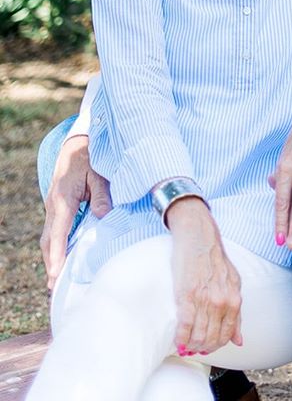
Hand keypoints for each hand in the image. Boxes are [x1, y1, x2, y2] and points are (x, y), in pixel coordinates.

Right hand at [40, 134, 111, 289]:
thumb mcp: (99, 174)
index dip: (57, 253)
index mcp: (64, 198)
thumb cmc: (91, 158)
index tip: (55, 273)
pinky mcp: (58, 206)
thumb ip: (101, 196)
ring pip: (49, 236)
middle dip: (51, 262)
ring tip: (56, 279)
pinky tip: (63, 257)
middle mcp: (54, 205)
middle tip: (54, 286)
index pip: (58, 231)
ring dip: (52, 256)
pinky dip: (57, 245)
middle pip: (49, 239)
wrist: (77, 144)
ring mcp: (53, 206)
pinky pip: (54, 230)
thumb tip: (103, 217)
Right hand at [167, 198, 242, 355]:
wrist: (199, 238)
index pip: (227, 335)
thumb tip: (239, 340)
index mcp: (234, 299)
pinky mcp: (186, 296)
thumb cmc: (215, 260)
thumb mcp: (234, 283)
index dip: (217, 345)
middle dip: (204, 347)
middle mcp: (221, 302)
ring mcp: (204, 300)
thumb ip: (236, 312)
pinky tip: (178, 341)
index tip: (209, 346)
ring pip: (198, 336)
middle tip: (197, 346)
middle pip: (212, 338)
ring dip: (192, 345)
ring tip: (188, 343)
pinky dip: (181, 338)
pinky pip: (184, 327)